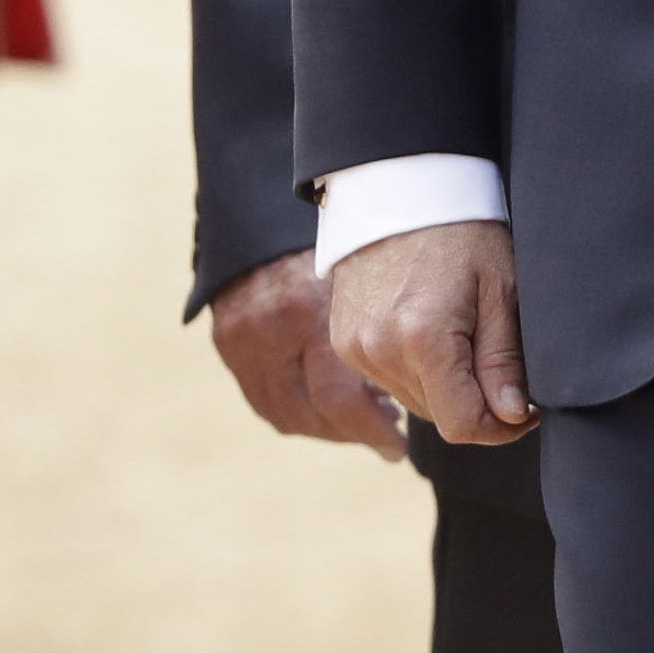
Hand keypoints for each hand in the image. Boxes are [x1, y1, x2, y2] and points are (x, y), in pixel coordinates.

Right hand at [209, 252, 408, 458]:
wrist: (272, 206)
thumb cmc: (349, 233)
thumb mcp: (375, 270)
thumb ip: (393, 327)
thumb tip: (426, 390)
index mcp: (311, 309)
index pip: (341, 400)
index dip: (374, 433)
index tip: (400, 446)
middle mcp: (271, 327)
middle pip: (312, 414)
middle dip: (353, 433)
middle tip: (388, 435)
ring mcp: (243, 335)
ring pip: (286, 413)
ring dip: (326, 427)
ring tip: (360, 419)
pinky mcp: (226, 338)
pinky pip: (263, 398)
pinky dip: (297, 411)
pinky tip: (325, 404)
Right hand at [328, 219, 535, 444]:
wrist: (399, 184)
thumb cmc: (461, 228)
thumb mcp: (501, 288)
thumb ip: (505, 360)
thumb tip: (512, 416)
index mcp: (423, 339)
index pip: (464, 426)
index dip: (503, 428)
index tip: (526, 409)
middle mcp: (379, 350)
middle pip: (439, 416)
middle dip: (475, 403)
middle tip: (499, 361)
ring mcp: (355, 347)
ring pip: (414, 400)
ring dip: (444, 387)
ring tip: (463, 334)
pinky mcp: (342, 340)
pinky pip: (388, 378)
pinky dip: (415, 369)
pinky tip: (430, 328)